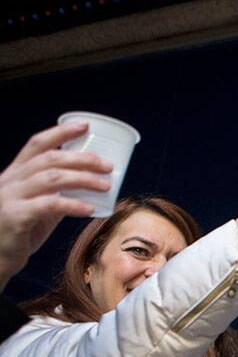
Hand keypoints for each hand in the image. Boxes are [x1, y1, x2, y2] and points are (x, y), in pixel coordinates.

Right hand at [0, 123, 108, 287]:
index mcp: (16, 174)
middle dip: (82, 158)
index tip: (84, 126)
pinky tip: (90, 208)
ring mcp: (11, 198)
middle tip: (107, 165)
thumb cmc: (18, 231)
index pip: (37, 144)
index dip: (60, 132)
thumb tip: (87, 188)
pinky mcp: (15, 217)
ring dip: (83, 179)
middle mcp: (11, 181)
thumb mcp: (38, 208)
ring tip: (106, 185)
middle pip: (49, 159)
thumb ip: (57, 195)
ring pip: (51, 179)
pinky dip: (72, 204)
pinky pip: (48, 205)